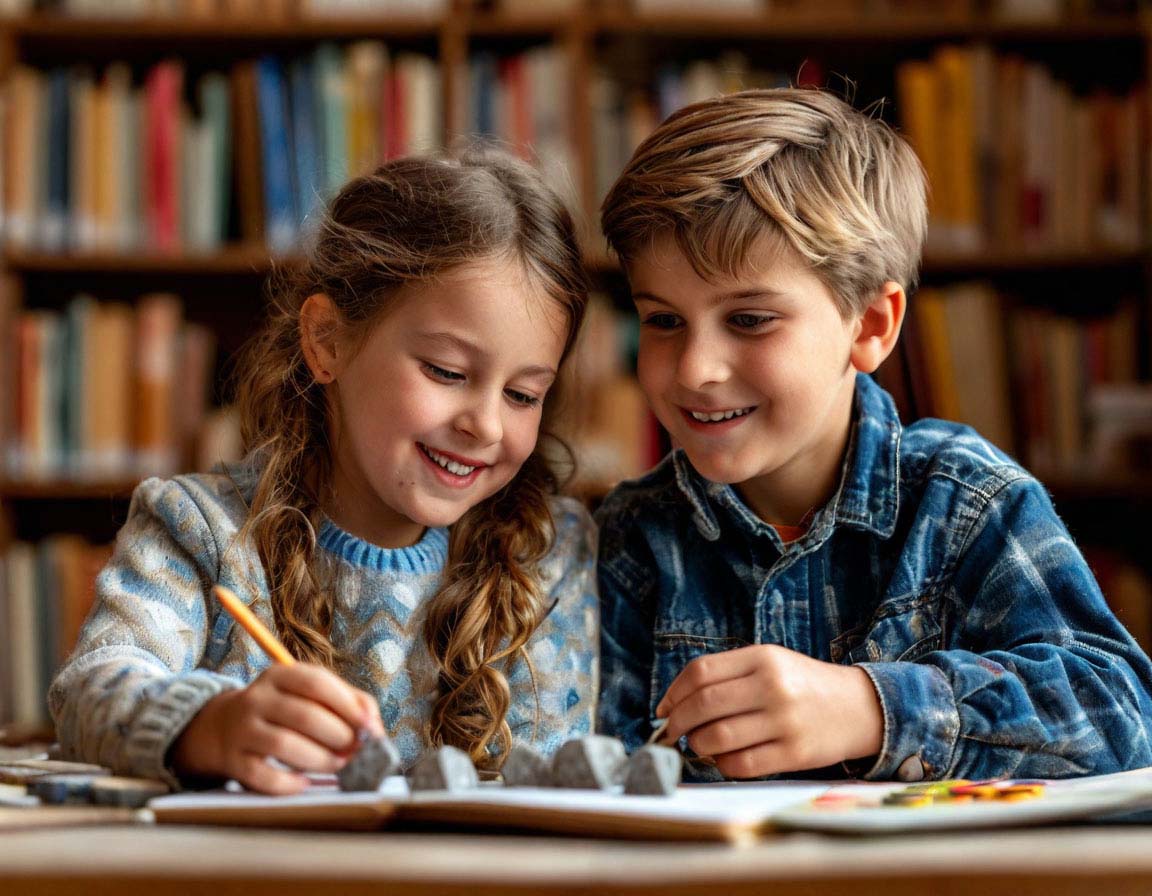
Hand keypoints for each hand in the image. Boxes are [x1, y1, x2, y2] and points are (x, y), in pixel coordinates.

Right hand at [170, 664, 383, 793]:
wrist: (222, 726)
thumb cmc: (283, 709)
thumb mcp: (309, 693)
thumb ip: (349, 701)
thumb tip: (375, 727)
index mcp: (279, 675)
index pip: (317, 683)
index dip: (348, 706)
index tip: (370, 726)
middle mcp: (256, 698)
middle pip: (305, 716)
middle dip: (339, 736)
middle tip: (356, 750)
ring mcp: (241, 730)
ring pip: (285, 745)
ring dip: (321, 760)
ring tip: (338, 765)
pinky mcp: (234, 761)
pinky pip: (264, 776)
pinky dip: (290, 783)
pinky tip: (305, 782)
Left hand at [654, 645, 882, 778]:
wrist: (858, 707)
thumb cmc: (802, 685)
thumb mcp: (770, 662)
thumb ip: (727, 676)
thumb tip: (673, 703)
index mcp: (763, 658)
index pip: (700, 672)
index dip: (673, 692)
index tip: (663, 708)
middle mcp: (773, 687)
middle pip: (703, 705)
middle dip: (677, 722)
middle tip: (672, 731)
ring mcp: (785, 721)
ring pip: (718, 738)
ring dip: (698, 745)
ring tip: (700, 744)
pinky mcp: (795, 754)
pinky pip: (741, 764)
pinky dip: (722, 764)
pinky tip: (724, 758)